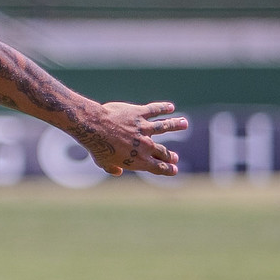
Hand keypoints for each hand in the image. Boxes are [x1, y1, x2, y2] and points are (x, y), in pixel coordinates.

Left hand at [69, 101, 188, 176]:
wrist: (95, 128)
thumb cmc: (97, 147)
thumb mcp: (103, 163)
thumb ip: (112, 168)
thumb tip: (117, 172)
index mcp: (139, 160)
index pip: (158, 167)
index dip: (168, 169)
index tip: (175, 170)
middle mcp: (146, 145)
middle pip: (163, 151)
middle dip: (170, 155)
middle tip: (175, 157)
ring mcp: (144, 128)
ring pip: (165, 126)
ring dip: (176, 124)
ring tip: (184, 123)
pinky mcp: (139, 113)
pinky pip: (154, 110)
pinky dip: (163, 108)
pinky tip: (170, 107)